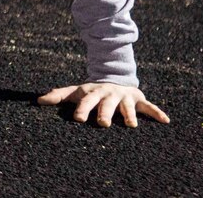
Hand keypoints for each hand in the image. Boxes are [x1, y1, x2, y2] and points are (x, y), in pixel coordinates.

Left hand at [38, 83, 169, 127]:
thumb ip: (58, 95)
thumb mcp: (76, 91)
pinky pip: (149, 107)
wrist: (115, 78)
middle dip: (104, 113)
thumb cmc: (92, 91)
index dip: (82, 109)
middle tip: (102, 123)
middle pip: (105, 105)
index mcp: (92, 93)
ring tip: (131, 125)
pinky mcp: (139, 99)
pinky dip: (157, 112)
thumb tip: (37, 101)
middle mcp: (108, 94)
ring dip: (129, 115)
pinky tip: (166, 120)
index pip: (85, 101)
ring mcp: (124, 97)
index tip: (78, 119)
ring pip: (127, 107)